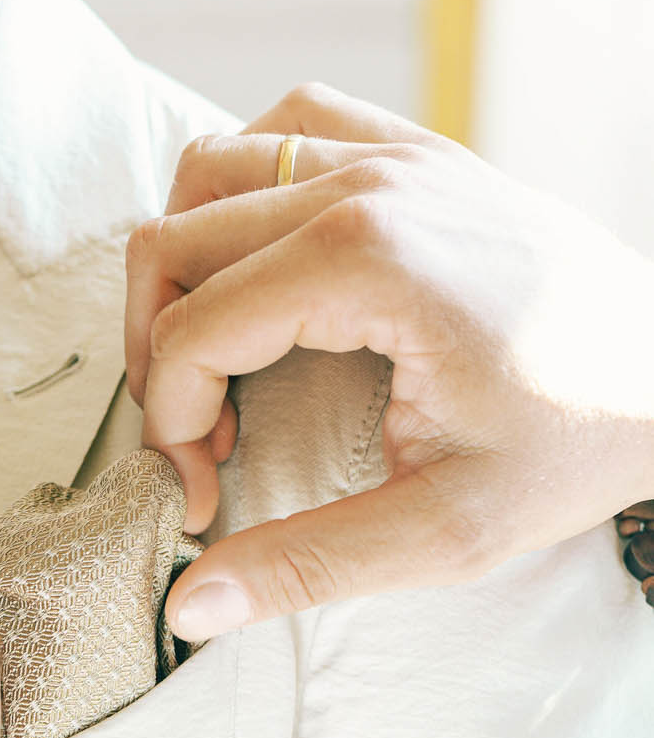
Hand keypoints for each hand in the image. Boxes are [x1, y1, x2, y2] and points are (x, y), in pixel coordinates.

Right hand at [124, 83, 653, 635]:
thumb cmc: (574, 440)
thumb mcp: (444, 530)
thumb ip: (306, 567)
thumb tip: (190, 607)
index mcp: (365, 261)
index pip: (194, 331)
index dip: (173, 428)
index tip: (206, 498)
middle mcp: (367, 185)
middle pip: (175, 241)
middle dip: (163, 355)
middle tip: (203, 440)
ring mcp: (393, 154)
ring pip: (210, 172)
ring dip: (186, 269)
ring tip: (221, 361)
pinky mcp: (415, 152)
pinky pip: (283, 130)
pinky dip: (244, 194)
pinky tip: (266, 275)